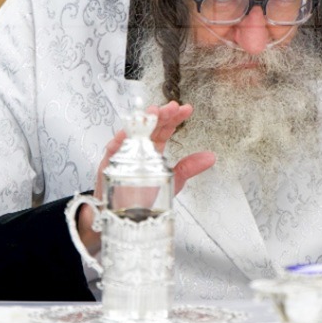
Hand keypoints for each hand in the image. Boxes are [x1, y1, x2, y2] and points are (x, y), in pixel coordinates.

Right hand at [74, 101, 215, 255]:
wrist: (125, 215)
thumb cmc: (144, 195)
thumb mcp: (173, 179)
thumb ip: (190, 167)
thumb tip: (211, 157)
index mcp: (154, 148)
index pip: (165, 128)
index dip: (174, 118)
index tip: (186, 109)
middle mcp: (139, 147)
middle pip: (150, 126)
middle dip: (161, 114)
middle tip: (172, 106)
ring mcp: (124, 152)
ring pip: (133, 132)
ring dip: (142, 122)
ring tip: (153, 112)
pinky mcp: (110, 163)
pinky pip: (114, 147)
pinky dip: (121, 138)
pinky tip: (129, 131)